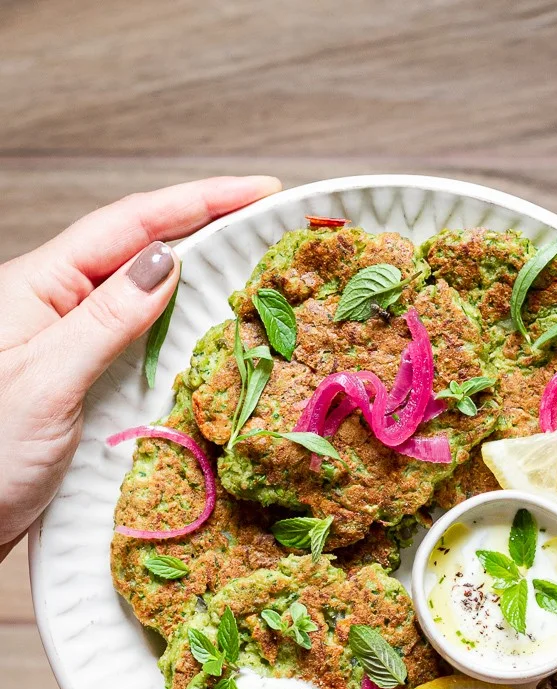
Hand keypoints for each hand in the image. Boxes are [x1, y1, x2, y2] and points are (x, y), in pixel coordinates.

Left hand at [0, 175, 280, 552]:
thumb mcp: (48, 381)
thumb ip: (108, 320)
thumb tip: (166, 262)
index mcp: (38, 285)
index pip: (130, 224)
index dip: (199, 201)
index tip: (260, 190)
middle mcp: (55, 305)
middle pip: (140, 249)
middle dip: (206, 228)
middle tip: (269, 224)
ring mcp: (69, 342)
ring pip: (144, 296)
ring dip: (199, 279)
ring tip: (252, 269)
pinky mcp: (80, 382)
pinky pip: (139, 341)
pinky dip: (179, 329)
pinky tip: (208, 331)